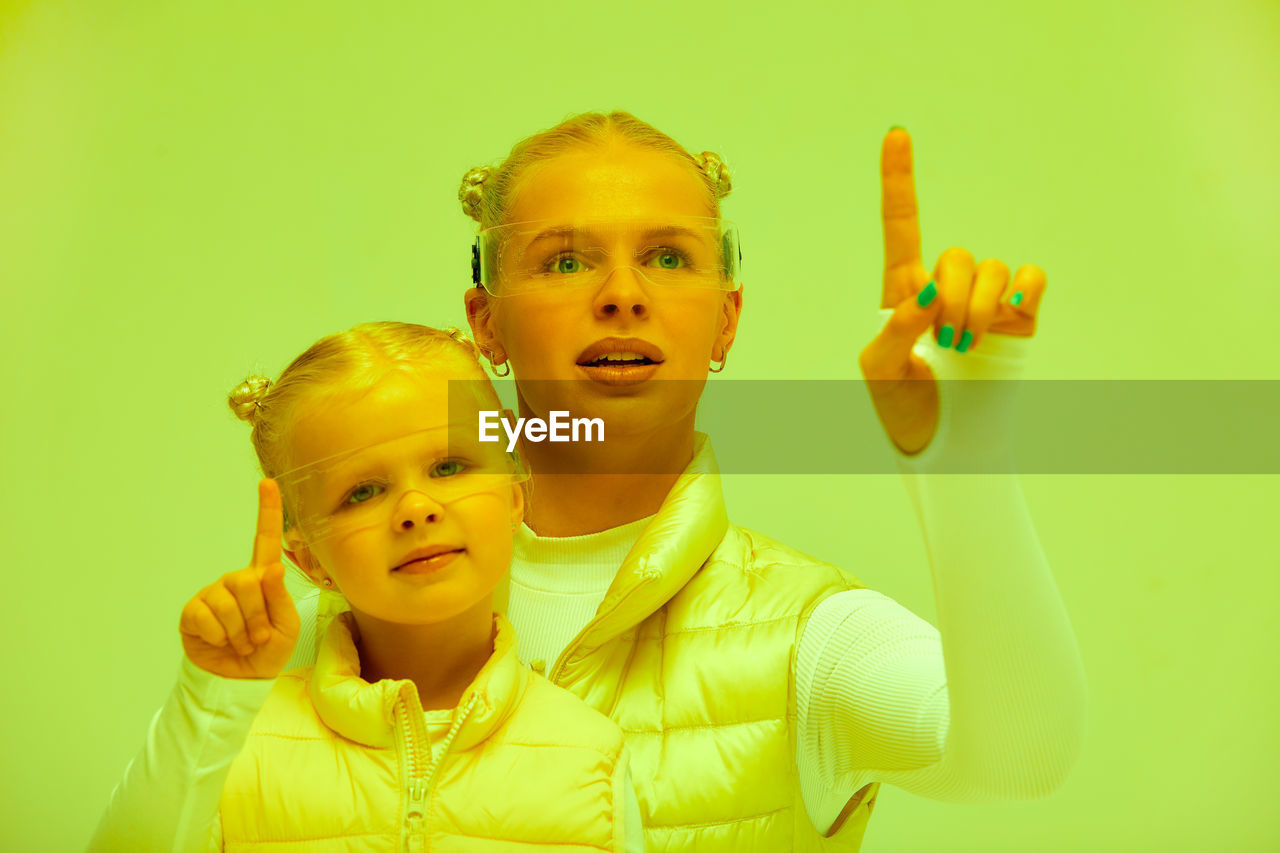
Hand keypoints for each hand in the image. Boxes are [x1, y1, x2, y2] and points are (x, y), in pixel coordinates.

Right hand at [179, 479, 299, 678]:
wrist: (240, 679)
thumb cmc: (267, 650)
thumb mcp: (286, 626)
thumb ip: (280, 598)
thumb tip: (271, 569)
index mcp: (262, 578)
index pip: (265, 539)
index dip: (268, 511)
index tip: (267, 482)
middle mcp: (235, 580)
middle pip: (248, 582)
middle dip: (258, 617)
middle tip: (259, 637)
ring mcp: (212, 594)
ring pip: (229, 602)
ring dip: (241, 631)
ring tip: (242, 642)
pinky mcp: (193, 611)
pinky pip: (207, 617)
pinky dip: (220, 636)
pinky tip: (219, 642)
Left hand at [859, 127, 1046, 453]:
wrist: (944, 447)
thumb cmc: (900, 407)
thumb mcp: (879, 368)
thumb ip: (896, 326)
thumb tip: (927, 293)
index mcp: (902, 291)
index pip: (901, 227)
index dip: (898, 180)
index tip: (897, 134)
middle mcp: (945, 288)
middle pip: (956, 256)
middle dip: (952, 297)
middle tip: (945, 341)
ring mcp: (985, 302)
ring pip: (993, 269)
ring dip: (981, 307)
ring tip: (966, 346)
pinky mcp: (1020, 320)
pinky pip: (1031, 280)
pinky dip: (1025, 293)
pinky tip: (1013, 317)